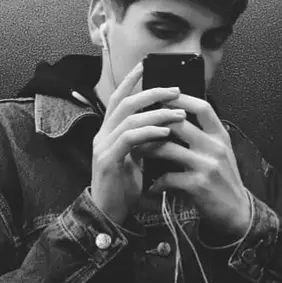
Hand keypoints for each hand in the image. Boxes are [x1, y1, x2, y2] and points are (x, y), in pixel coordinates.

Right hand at [91, 62, 186, 224]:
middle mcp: (102, 134)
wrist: (109, 216)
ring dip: (157, 113)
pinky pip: (129, 138)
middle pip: (125, 103)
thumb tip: (163, 124)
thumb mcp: (136, 159)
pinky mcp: (107, 160)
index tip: (146, 66)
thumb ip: (144, 140)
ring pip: (129, 118)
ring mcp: (103, 146)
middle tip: (175, 90)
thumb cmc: (124, 188)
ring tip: (179, 114)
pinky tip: (165, 132)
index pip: (119, 99)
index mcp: (108, 132)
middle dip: (151, 92)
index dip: (131, 81)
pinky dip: (148, 132)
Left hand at [147, 95, 250, 237]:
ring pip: (169, 148)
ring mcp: (207, 165)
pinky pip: (169, 177)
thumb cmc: (224, 180)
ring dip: (148, 150)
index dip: (181, 99)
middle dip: (155, 123)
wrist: (238, 212)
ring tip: (135, 152)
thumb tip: (178, 118)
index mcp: (220, 136)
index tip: (162, 96)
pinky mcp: (198, 185)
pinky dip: (157, 182)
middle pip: (180, 123)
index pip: (202, 107)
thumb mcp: (220, 152)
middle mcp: (215, 147)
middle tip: (137, 124)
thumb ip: (204, 136)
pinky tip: (151, 186)